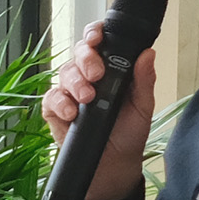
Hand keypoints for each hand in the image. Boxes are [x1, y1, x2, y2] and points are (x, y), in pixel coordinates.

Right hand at [40, 21, 159, 199]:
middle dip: (86, 59)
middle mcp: (87, 76)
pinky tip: (72, 113)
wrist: (115, 165)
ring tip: (87, 99)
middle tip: (97, 74)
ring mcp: (69, 93)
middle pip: (78, 53)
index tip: (98, 37)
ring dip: (75, 83)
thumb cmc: (128, 133)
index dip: (94, 34)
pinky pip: (51, 98)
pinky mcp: (55, 111)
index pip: (98, 42)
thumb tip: (148, 53)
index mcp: (109, 69)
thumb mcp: (143, 105)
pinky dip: (60, 103)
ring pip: (64, 73)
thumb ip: (144, 80)